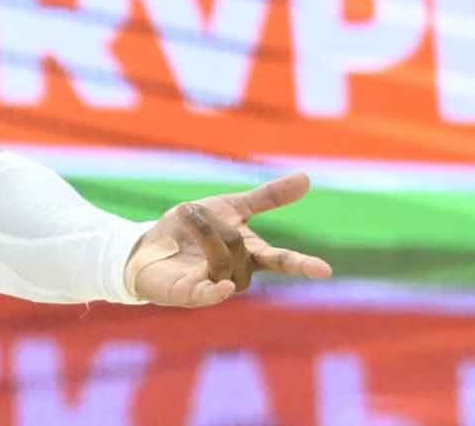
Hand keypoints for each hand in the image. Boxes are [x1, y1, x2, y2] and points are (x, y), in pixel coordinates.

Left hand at [127, 172, 332, 307]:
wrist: (149, 245)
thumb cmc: (193, 230)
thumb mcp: (230, 207)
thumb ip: (267, 198)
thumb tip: (307, 178)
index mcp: (249, 253)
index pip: (281, 260)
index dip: (302, 265)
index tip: (325, 270)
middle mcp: (235, 274)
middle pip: (240, 251)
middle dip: (218, 227)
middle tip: (195, 209)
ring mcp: (211, 286)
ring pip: (221, 266)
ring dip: (205, 237)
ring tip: (186, 216)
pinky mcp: (186, 294)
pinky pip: (205, 297)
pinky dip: (215, 293)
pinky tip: (222, 287)